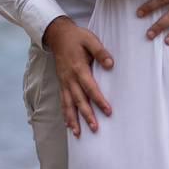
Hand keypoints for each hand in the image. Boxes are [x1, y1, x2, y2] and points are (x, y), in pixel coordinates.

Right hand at [42, 16, 113, 135]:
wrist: (58, 34)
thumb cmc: (76, 37)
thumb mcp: (90, 39)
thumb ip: (100, 51)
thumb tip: (110, 64)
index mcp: (78, 68)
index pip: (90, 88)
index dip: (99, 100)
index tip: (108, 111)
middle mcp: (70, 78)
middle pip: (79, 100)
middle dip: (86, 115)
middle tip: (95, 128)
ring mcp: (64, 81)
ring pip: (69, 104)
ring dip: (73, 118)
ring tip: (78, 133)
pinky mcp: (62, 82)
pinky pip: (63, 100)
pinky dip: (65, 113)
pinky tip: (68, 124)